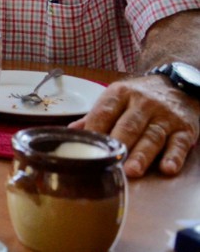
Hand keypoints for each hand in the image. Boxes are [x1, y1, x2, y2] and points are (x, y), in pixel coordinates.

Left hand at [68, 75, 199, 176]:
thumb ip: (96, 116)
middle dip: (119, 144)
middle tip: (110, 162)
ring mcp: (165, 116)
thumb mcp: (117, 99)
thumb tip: (70, 133)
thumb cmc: (139, 97)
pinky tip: (167, 168)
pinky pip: (180, 144)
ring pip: (152, 136)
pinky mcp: (185, 129)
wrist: (178, 84)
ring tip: (133, 171)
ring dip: (142, 155)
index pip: (104, 112)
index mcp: (120, 94)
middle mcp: (143, 104)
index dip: (95, 129)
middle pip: (128, 126)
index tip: (86, 147)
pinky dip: (174, 157)